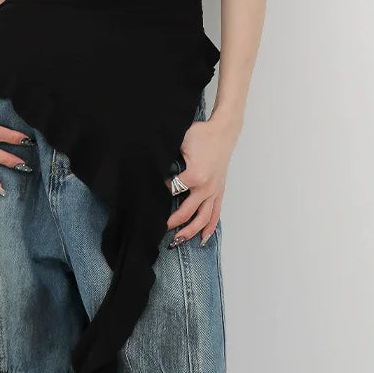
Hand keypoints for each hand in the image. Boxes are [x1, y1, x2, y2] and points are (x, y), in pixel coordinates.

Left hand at [163, 119, 236, 245]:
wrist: (223, 132)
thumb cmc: (201, 134)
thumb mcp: (180, 143)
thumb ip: (168, 158)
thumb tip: (153, 168)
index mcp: (195, 175)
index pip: (172, 191)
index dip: (159, 192)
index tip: (150, 192)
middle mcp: (206, 188)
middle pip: (186, 212)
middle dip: (171, 222)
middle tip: (158, 229)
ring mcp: (214, 191)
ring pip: (203, 218)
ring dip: (190, 231)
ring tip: (178, 241)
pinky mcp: (220, 191)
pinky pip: (216, 213)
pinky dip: (210, 227)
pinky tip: (203, 238)